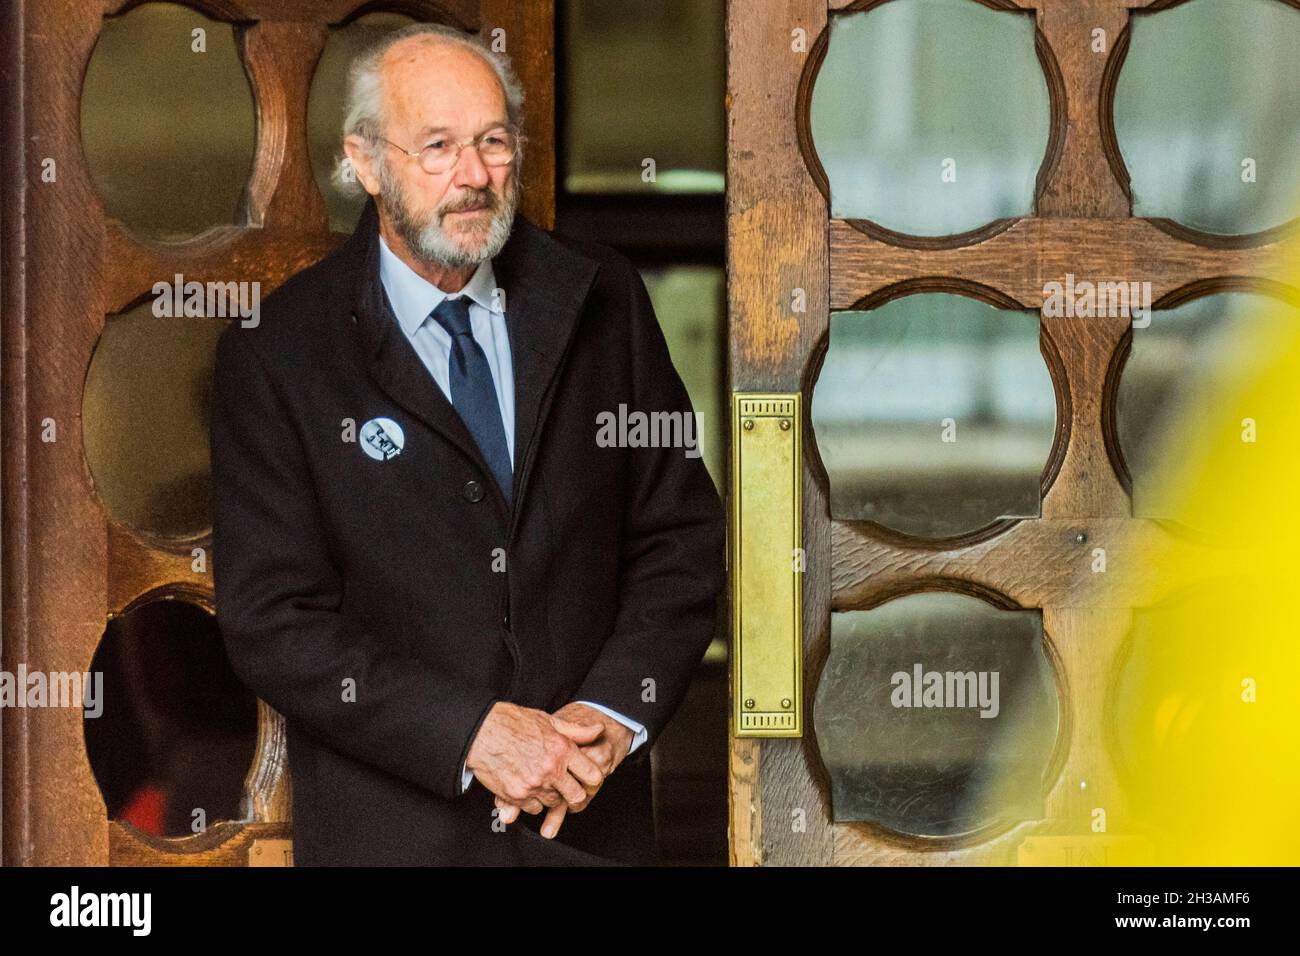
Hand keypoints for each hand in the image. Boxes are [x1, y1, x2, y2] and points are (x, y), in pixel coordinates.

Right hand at [494, 703, 633, 836]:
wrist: (480, 731)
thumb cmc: (514, 723)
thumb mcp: (549, 721)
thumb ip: (577, 731)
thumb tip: (599, 729)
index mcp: (562, 749)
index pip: (592, 775)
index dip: (591, 778)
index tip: (586, 778)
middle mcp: (550, 769)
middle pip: (576, 796)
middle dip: (574, 793)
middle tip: (567, 787)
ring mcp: (533, 784)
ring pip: (554, 803)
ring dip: (552, 796)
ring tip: (543, 781)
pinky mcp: (516, 795)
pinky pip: (533, 808)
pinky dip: (532, 802)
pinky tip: (528, 787)